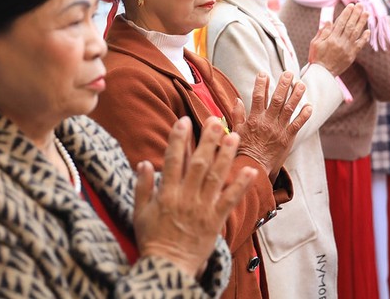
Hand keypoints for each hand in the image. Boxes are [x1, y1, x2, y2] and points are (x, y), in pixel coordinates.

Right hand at [134, 117, 257, 277]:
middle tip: (215, 120)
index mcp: (167, 194)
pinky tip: (250, 170)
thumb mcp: (139, 213)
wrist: (168, 268)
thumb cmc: (152, 239)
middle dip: (208, 140)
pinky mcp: (216, 221)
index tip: (184, 120)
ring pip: (217, 177)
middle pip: (199, 164)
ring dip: (226, 155)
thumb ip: (142, 187)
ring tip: (234, 136)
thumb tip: (144, 162)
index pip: (173, 160)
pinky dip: (241, 185)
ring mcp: (203, 209)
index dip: (179, 139)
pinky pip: (230, 200)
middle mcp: (186, 198)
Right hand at [231, 72, 311, 181]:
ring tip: (301, 84)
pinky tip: (309, 106)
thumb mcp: (237, 131)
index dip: (261, 84)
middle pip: (277, 100)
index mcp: (254, 119)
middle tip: (288, 73)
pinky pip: (298, 125)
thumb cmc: (244, 149)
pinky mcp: (287, 138)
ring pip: (289, 109)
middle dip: (283, 85)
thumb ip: (237, 114)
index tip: (264, 74)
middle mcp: (268, 122)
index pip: (258, 97)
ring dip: (296, 96)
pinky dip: (304, 115)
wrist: (254, 167)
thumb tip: (237, 99)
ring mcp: (279, 130)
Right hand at [308, 3, 370, 75]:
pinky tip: (367, 30)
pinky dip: (364, 38)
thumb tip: (329, 21)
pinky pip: (360, 45)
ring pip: (356, 33)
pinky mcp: (351, 56)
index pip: (341, 23)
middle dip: (356, 14)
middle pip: (350, 25)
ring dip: (362, 22)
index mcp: (331, 38)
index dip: (346, 13)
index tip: (351, 5)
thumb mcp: (315, 43)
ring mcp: (347, 49)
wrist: (322, 74)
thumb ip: (323, 32)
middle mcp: (341, 42)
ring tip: (366, 13)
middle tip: (360, 5)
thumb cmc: (316, 57)